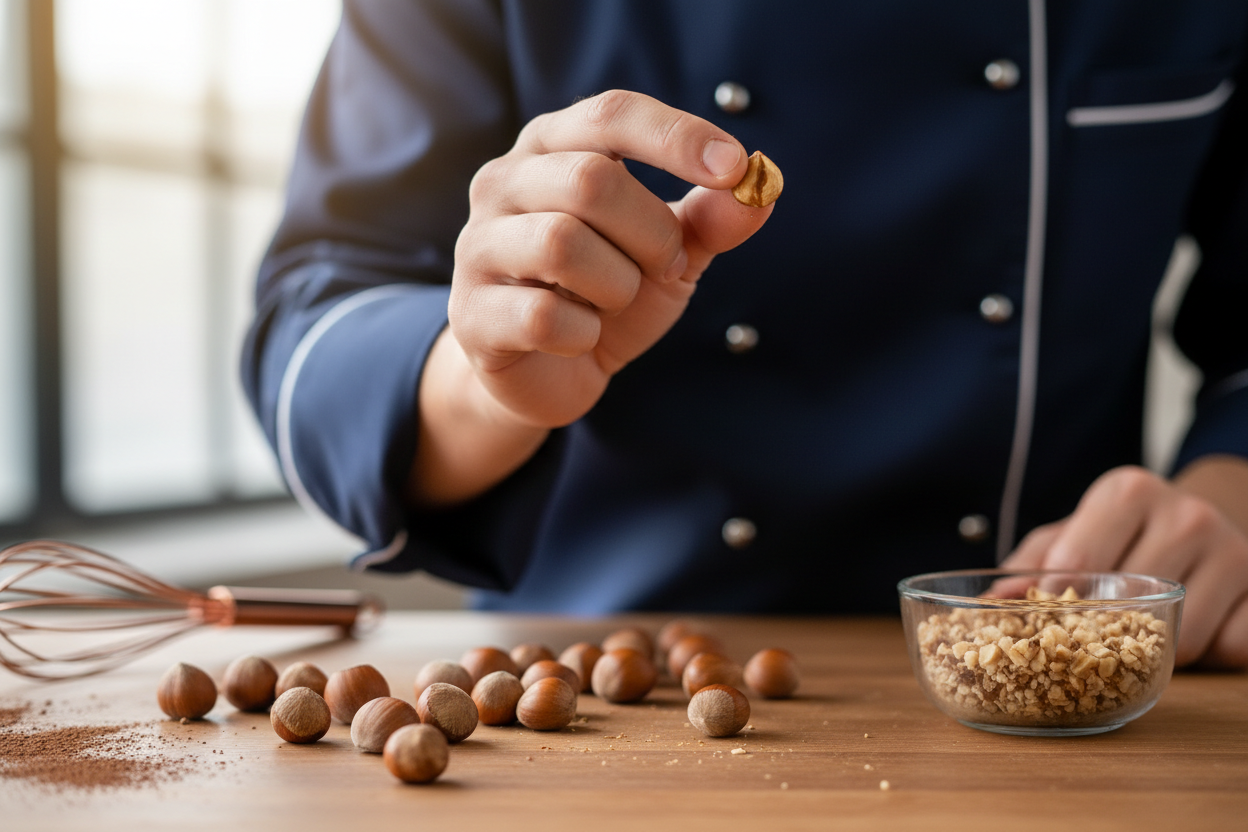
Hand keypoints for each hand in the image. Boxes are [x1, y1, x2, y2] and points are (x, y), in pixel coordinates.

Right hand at [449, 89, 772, 427]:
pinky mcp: (471, 314)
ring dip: (618, 285)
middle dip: (653, 233)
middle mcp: (503, 183)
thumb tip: (762, 189)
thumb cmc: (606, 293)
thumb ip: (710, 221)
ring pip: (562, 245)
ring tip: (615, 301)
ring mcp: (478, 247)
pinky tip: (582, 336)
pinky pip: (544, 316)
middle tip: (668, 266)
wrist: (548, 373)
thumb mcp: (669, 253)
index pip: (612, 114)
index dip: (676, 137)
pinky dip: (584, 332)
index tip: (735, 168)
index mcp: (553, 147)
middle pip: (591, 181)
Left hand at [1002, 462, 1247, 667]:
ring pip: (1179, 637)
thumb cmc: (1120, 534)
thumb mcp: (1071, 534)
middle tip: (1094, 634)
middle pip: (1127, 606)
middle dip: (1103, 632)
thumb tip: (988, 603)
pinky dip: (1208, 655)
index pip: (1076, 564)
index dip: (1055, 603)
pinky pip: (1230, 648)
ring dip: (1153, 651)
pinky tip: (1193, 630)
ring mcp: (1234, 552)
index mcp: (1128, 492)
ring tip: (1142, 630)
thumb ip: (1029, 564)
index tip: (1046, 617)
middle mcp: (1186, 515)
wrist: (1201, 519)